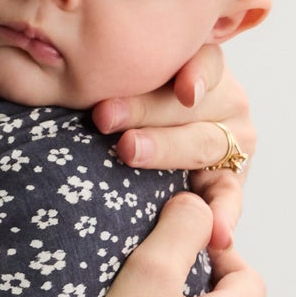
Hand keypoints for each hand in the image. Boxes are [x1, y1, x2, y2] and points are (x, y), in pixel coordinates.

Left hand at [92, 44, 253, 252]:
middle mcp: (225, 102)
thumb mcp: (131, 81)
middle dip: (144, 111)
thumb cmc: (128, 102)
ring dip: (165, 150)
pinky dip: (223, 215)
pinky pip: (227, 198)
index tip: (184, 90)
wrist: (148, 141)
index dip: (194, 74)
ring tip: (130, 153)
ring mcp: (230, 143)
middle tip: (103, 117)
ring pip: (202, 144)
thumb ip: (118, 74)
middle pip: (188, 106)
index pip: (205, 62)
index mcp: (204, 68)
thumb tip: (65, 62)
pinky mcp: (228, 182)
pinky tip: (217, 234)